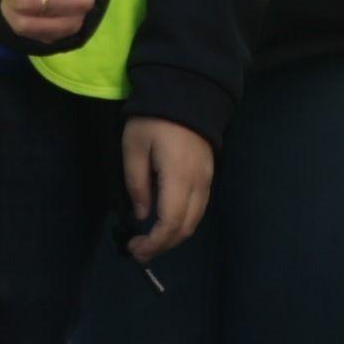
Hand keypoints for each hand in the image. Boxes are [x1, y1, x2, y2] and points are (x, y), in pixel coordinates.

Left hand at [120, 117, 215, 261]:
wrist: (186, 92)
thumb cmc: (153, 119)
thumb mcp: (134, 148)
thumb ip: (137, 184)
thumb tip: (142, 214)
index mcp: (178, 178)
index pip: (170, 223)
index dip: (153, 243)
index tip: (134, 249)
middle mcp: (198, 184)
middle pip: (185, 228)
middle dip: (162, 245)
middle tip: (139, 251)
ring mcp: (207, 179)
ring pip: (195, 220)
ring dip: (174, 236)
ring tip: (151, 240)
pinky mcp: (208, 174)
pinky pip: (199, 207)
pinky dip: (183, 222)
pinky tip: (166, 221)